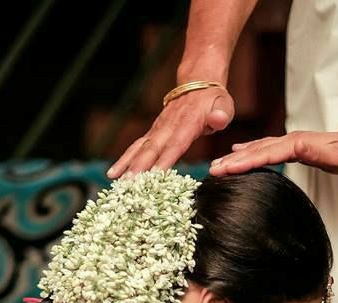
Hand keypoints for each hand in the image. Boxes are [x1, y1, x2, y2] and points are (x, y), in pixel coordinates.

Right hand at [107, 86, 234, 178]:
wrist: (198, 83)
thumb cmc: (213, 99)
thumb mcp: (223, 104)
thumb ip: (221, 113)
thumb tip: (218, 119)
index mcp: (187, 124)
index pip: (174, 145)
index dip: (164, 160)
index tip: (154, 175)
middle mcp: (168, 127)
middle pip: (151, 149)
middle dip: (139, 167)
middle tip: (129, 184)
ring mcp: (158, 130)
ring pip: (140, 148)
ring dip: (127, 165)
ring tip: (116, 181)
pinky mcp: (153, 134)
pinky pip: (136, 148)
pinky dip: (124, 160)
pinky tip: (114, 174)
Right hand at [209, 128, 337, 176]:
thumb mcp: (336, 157)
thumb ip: (315, 151)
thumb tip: (296, 145)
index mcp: (296, 144)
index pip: (265, 154)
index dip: (244, 161)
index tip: (226, 168)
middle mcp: (290, 141)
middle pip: (255, 151)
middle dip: (233, 161)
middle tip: (212, 170)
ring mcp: (289, 142)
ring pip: (257, 149)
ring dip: (237, 157)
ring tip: (218, 165)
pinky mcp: (291, 146)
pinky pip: (264, 149)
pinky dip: (249, 151)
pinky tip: (239, 153)